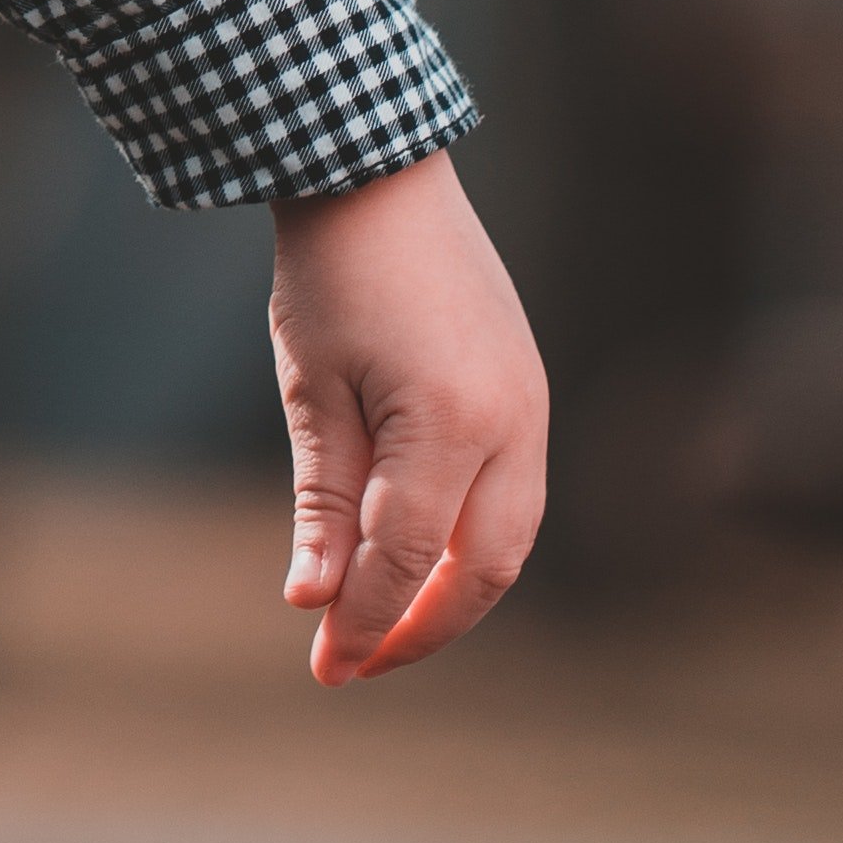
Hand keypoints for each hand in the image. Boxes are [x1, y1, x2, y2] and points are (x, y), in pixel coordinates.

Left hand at [268, 148, 548, 683]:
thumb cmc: (330, 276)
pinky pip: (514, 498)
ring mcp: (531, 405)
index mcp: (449, 422)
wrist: (380, 174)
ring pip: (510, 542)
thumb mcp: (312, 389)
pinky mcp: (528, 392)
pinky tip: (418, 560)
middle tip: (353, 661)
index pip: (407, 559)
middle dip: (420, 627)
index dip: (365, 622)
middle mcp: (511, 422)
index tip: (322, 668)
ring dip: (452, 595)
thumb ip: (325, 503)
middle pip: (483, 569)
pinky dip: (470, 545)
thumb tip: (315, 603)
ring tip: (383, 624)